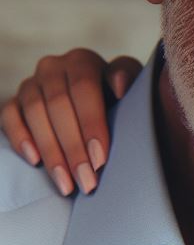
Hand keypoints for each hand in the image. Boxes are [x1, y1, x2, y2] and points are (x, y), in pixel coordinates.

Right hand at [0, 48, 141, 194]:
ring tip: (66, 183)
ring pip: (34, 114)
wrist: (99, 102)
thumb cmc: (120, 97)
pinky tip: (35, 161)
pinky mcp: (14, 101)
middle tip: (86, 180)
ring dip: (51, 152)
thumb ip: (128, 78)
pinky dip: (20, 138)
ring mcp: (31, 84)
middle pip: (58, 105)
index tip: (100, 159)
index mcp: (82, 61)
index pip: (84, 89)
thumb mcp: (131, 86)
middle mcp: (53, 67)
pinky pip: (8, 117)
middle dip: (73, 148)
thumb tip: (119, 87)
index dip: (92, 125)